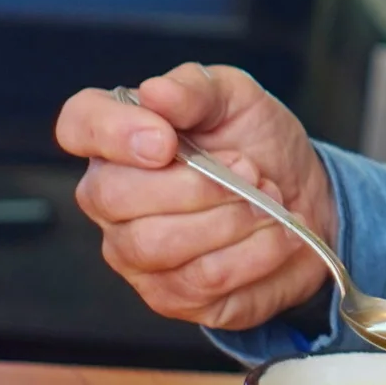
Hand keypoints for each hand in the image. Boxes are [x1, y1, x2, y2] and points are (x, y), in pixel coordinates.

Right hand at [55, 63, 335, 329]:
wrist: (306, 200)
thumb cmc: (259, 145)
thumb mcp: (239, 99)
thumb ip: (196, 90)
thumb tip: (156, 93)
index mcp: (120, 137)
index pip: (78, 124)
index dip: (112, 132)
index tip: (166, 141)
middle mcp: (111, 197)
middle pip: (114, 196)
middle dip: (199, 185)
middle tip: (254, 173)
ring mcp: (133, 252)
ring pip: (155, 244)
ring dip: (232, 220)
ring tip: (270, 203)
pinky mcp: (170, 294)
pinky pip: (202, 279)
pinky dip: (255, 253)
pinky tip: (277, 235)